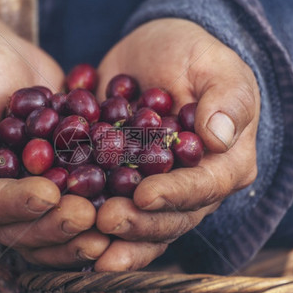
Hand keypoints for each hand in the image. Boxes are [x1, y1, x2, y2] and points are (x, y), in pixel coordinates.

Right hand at [0, 0, 108, 267]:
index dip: (16, 203)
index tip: (49, 195)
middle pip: (19, 227)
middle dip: (55, 224)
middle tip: (90, 217)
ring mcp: (18, 198)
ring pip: (46, 227)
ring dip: (78, 233)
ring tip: (110, 228)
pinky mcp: (47, 187)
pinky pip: (68, 208)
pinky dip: (94, 212)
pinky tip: (123, 209)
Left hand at [94, 18, 258, 270]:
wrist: (154, 55)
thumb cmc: (193, 56)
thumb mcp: (215, 65)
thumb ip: (226, 98)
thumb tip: (218, 137)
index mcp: (226, 163)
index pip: (204, 187)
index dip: (175, 195)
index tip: (144, 195)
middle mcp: (195, 188)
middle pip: (172, 218)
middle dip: (139, 223)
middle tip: (106, 220)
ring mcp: (159, 192)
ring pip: (142, 226)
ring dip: (116, 238)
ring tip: (87, 237)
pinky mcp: (127, 188)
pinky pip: (113, 210)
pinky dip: (91, 222)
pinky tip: (67, 229)